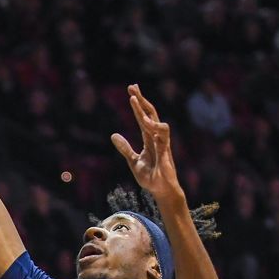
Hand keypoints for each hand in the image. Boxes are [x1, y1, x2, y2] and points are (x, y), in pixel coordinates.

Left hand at [110, 84, 181, 199]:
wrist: (161, 190)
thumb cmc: (150, 176)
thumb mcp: (133, 160)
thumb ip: (125, 148)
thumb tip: (113, 135)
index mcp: (149, 139)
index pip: (142, 117)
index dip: (137, 105)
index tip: (131, 92)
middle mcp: (157, 138)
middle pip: (150, 114)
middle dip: (142, 100)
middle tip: (132, 87)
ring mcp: (162, 144)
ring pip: (157, 122)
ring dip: (146, 111)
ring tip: (134, 101)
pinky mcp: (166, 153)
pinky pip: (163, 137)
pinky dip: (155, 128)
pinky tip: (146, 122)